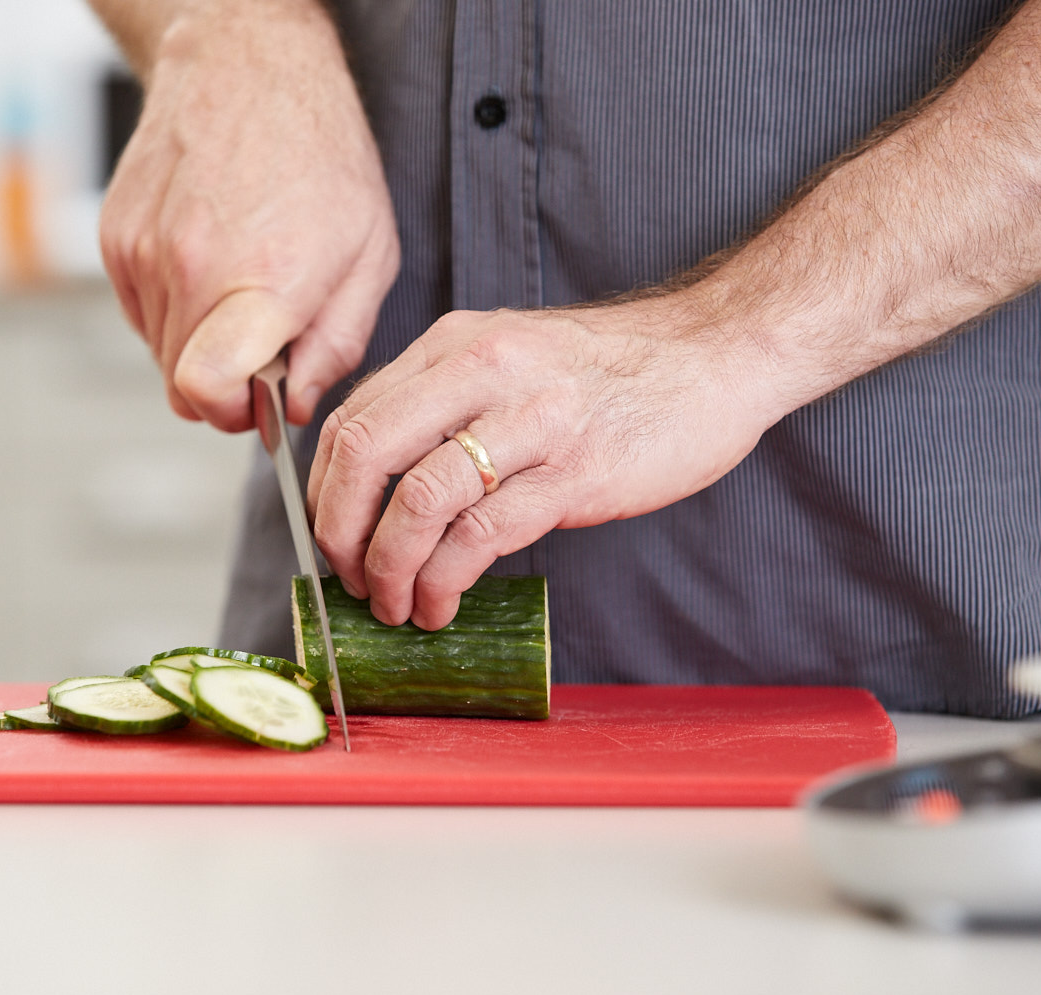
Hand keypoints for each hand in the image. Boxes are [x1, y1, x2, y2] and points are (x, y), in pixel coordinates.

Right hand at [97, 0, 398, 429]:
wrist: (247, 64)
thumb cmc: (320, 153)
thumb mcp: (370, 255)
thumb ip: (336, 345)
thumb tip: (293, 404)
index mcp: (262, 279)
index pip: (206, 389)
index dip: (229, 413)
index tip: (255, 401)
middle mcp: (190, 268)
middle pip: (180, 386)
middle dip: (223, 387)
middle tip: (263, 348)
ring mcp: (142, 251)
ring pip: (159, 352)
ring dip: (199, 344)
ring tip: (240, 288)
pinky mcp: (115, 237)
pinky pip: (139, 311)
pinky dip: (173, 307)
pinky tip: (210, 263)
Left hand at [307, 296, 785, 628]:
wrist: (717, 355)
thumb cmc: (612, 369)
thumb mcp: (511, 356)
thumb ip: (446, 400)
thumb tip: (382, 478)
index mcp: (456, 344)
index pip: (351, 418)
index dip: (324, 492)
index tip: (332, 536)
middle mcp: (482, 371)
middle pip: (366, 455)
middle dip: (339, 533)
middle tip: (348, 579)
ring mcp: (531, 421)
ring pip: (420, 502)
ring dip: (390, 569)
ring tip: (394, 604)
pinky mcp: (575, 472)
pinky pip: (482, 536)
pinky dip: (444, 580)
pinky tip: (442, 601)